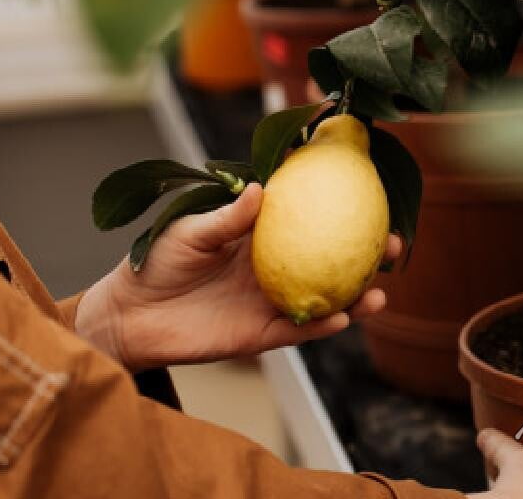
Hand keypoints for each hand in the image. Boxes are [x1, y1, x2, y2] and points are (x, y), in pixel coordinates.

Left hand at [75, 183, 400, 370]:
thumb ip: (228, 217)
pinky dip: (323, 326)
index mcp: (262, 234)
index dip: (342, 207)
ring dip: (356, 298)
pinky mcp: (261, 334)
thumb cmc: (155, 261)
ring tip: (379, 294)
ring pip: (326, 298)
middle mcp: (276, 265)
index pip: (311, 216)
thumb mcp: (190, 230)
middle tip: (393, 244)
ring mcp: (272, 300)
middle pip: (332, 259)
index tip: (373, 194)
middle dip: (367, 254)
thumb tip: (262, 189)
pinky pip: (300, 330)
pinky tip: (344, 319)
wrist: (129, 316)